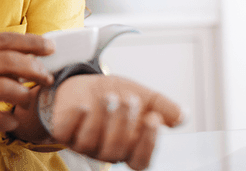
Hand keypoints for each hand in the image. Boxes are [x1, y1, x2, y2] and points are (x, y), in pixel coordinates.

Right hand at [0, 32, 54, 141]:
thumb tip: (23, 58)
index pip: (4, 40)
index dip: (31, 42)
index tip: (49, 47)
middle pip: (9, 62)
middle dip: (35, 69)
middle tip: (46, 76)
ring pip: (5, 88)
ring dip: (23, 94)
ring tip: (27, 99)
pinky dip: (9, 120)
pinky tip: (11, 120)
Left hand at [49, 75, 182, 170]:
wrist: (84, 83)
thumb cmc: (116, 95)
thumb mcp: (144, 97)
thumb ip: (163, 107)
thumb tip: (183, 117)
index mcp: (129, 148)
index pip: (140, 161)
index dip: (147, 144)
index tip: (152, 118)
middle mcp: (105, 151)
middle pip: (115, 151)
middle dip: (123, 123)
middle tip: (128, 99)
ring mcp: (82, 144)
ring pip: (90, 142)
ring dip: (101, 117)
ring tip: (109, 96)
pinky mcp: (62, 132)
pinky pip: (65, 134)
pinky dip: (75, 118)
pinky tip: (83, 105)